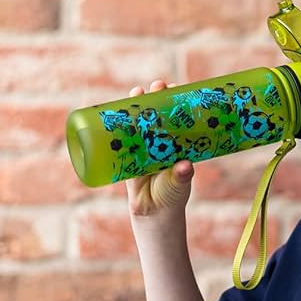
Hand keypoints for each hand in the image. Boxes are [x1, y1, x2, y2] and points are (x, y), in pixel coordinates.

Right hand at [125, 80, 194, 218]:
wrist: (153, 214)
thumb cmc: (171, 197)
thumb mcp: (178, 185)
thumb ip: (181, 176)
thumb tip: (186, 166)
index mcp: (176, 145)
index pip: (178, 118)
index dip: (177, 102)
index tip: (178, 88)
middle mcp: (161, 143)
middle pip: (157, 115)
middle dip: (156, 99)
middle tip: (157, 85)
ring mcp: (143, 147)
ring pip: (139, 123)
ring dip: (137, 107)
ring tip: (137, 91)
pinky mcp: (127, 156)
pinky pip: (122, 137)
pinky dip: (118, 125)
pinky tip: (114, 111)